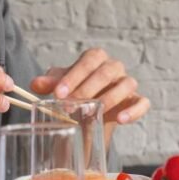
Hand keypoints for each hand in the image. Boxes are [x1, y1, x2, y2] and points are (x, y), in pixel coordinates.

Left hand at [30, 48, 149, 124]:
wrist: (90, 109)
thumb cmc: (76, 90)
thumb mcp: (61, 85)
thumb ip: (50, 83)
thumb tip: (35, 84)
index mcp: (96, 59)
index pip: (89, 60)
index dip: (75, 75)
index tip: (58, 93)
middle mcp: (114, 68)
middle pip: (107, 71)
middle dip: (88, 88)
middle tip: (70, 106)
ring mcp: (128, 84)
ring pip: (127, 84)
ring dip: (110, 98)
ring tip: (95, 112)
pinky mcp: (137, 101)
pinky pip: (142, 103)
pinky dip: (134, 111)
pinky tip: (121, 120)